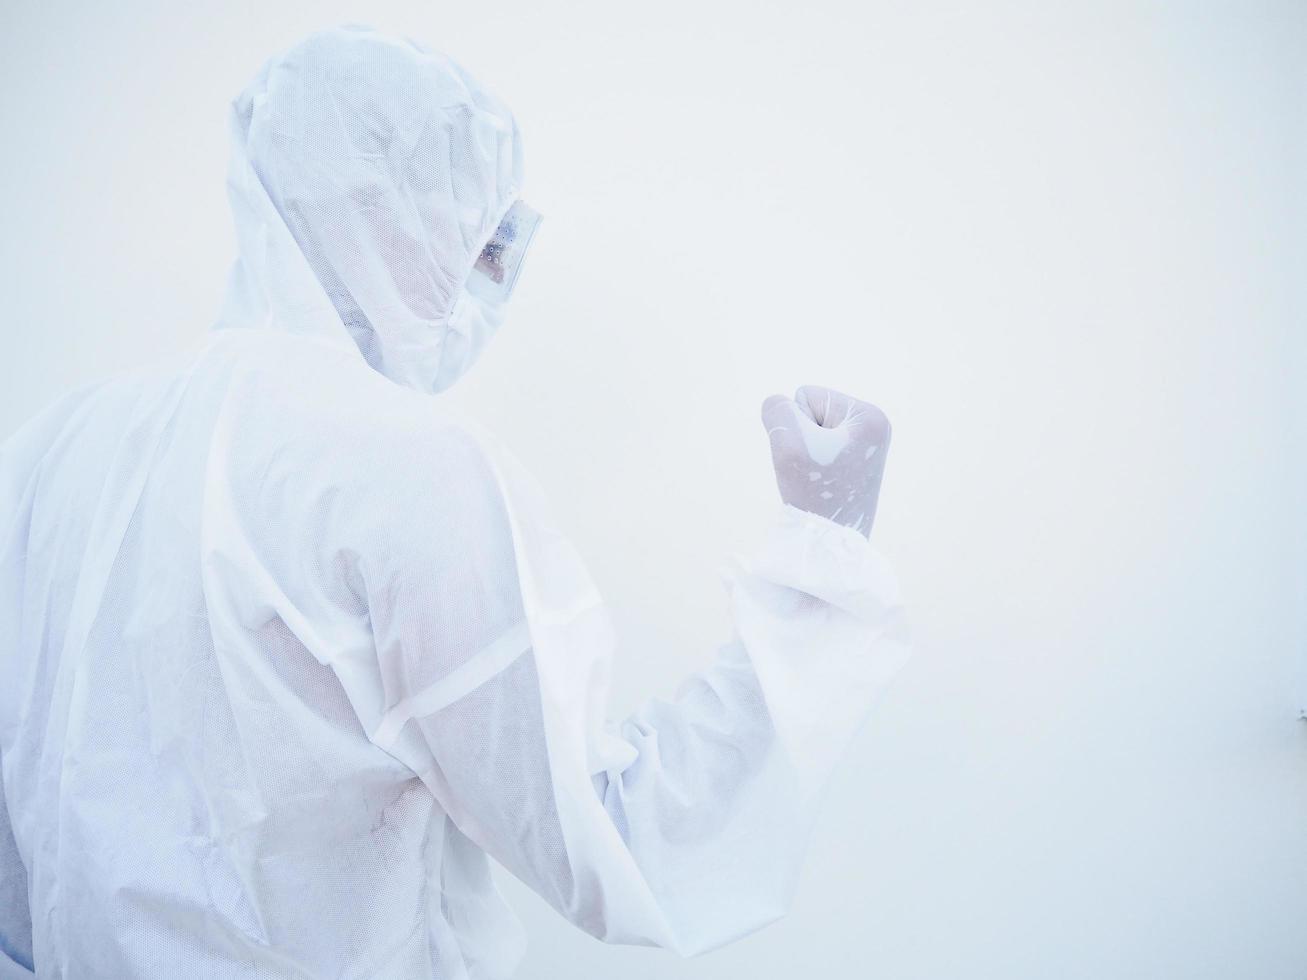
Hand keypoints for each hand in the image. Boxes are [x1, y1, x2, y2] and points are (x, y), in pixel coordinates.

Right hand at [761, 386, 890, 537]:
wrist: (828, 547)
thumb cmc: (814, 494)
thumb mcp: (789, 442)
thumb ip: (778, 410)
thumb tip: (778, 405)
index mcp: (869, 416)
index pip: (807, 395)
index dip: (797, 426)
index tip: (813, 457)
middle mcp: (874, 427)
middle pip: (811, 411)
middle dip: (802, 439)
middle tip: (814, 472)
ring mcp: (866, 447)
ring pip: (810, 432)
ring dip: (804, 453)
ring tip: (818, 480)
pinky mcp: (855, 464)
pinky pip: (817, 450)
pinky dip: (810, 466)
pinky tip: (822, 486)